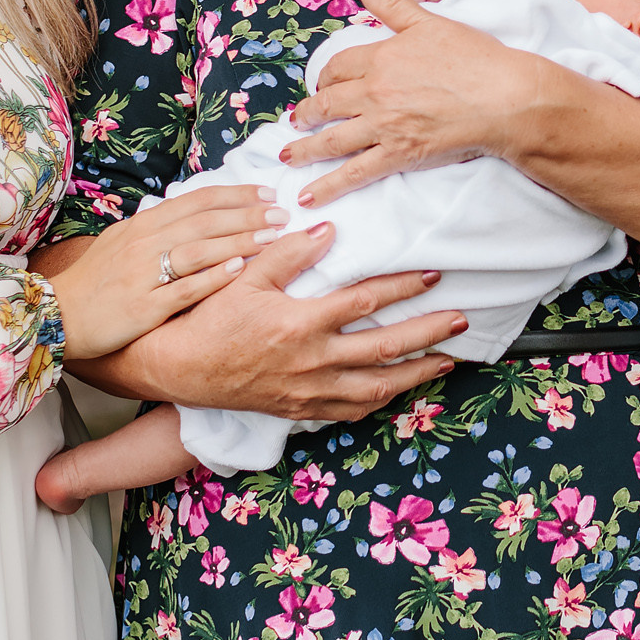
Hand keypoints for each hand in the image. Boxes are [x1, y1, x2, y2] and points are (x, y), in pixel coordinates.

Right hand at [31, 184, 286, 361]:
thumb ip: (158, 228)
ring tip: (273, 236)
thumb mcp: (122, 242)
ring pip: (199, 250)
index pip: (197, 201)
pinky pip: (183, 288)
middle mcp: (144, 243)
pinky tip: (239, 269)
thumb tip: (196, 214)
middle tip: (283, 213)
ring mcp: (143, 274)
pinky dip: (213, 276)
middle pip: (205, 220)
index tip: (267, 194)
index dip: (235, 195)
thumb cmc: (94, 281)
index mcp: (142, 224)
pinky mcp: (143, 306)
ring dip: (240, 240)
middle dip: (248, 215)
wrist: (56, 315)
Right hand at [76, 220, 466, 420]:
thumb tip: (329, 229)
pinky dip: (381, 400)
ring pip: (376, 387)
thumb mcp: (245, 276)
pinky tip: (399, 389)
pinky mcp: (301, 409)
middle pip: (384, 349)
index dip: (402, 287)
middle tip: (460, 319)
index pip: (364, 303)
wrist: (179, 369)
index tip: (432, 275)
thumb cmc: (209, 318)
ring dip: (416, 373)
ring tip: (447, 359)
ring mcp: (308, 391)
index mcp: (298, 324)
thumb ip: (289, 252)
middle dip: (428, 333)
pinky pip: (352, 411)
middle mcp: (311, 362)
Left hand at [280, 0, 562, 206]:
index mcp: (380, 57)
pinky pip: (355, 172)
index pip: (338, 67)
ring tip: (289, 156)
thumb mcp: (428, 20)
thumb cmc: (474, 57)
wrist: (504, 97)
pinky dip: (330, 185)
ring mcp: (384, 126)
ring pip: (332, 139)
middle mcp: (374, 92)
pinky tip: (310, 195)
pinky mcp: (399, 154)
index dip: (326, 77)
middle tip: (296, 122)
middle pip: (328, 103)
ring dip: (306, 149)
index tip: (324, 85)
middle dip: (308, 114)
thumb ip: (389, 0)